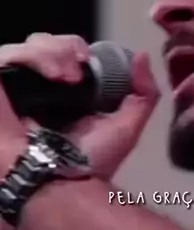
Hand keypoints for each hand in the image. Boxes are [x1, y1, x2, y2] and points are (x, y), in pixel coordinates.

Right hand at [0, 33, 159, 178]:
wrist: (60, 186)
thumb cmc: (87, 167)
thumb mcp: (126, 128)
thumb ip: (143, 94)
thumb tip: (141, 57)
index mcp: (64, 96)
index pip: (63, 53)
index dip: (75, 48)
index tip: (89, 60)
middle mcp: (37, 91)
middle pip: (42, 43)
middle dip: (64, 46)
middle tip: (80, 68)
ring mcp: (13, 91)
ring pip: (26, 46)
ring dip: (51, 52)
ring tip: (67, 77)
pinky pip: (5, 57)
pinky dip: (30, 58)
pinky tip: (52, 76)